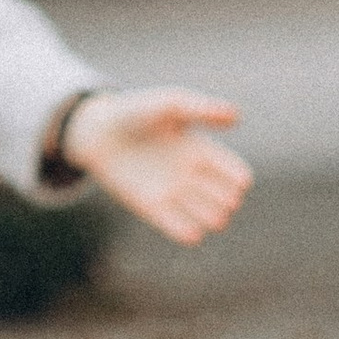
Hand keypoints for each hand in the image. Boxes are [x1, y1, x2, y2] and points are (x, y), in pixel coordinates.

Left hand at [56, 89, 250, 244]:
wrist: (99, 132)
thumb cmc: (137, 112)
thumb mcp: (171, 105)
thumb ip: (203, 110)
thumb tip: (237, 116)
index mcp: (204, 152)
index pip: (236, 175)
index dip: (240, 179)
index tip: (237, 179)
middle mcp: (192, 177)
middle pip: (226, 200)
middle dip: (227, 202)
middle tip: (219, 198)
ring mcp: (173, 194)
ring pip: (208, 218)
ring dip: (212, 219)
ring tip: (210, 216)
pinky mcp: (152, 209)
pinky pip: (178, 229)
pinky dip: (187, 233)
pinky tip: (191, 233)